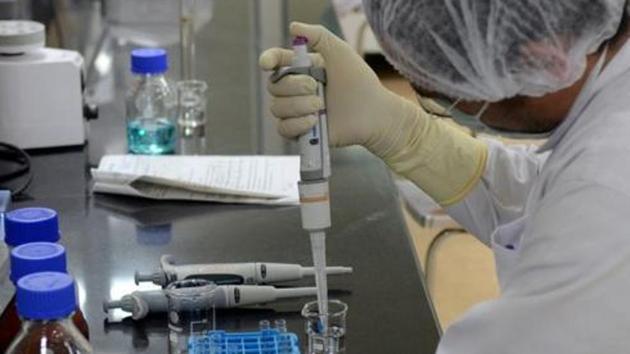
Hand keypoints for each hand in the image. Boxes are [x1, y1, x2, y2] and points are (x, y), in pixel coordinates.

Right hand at [259, 22, 422, 156]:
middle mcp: (296, 89)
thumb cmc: (359, 81)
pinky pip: (283, 128)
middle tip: (316, 87)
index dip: (268, 61)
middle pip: (274, 87)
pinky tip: (314, 121)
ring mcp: (297, 111)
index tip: (268, 64)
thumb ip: (318, 36)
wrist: (372, 113)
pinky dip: (297, 124)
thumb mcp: (340, 52)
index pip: (276, 62)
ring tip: (321, 107)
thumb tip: (292, 27)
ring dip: (298, 106)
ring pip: (276, 108)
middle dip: (294, 86)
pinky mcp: (300, 131)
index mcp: (302, 69)